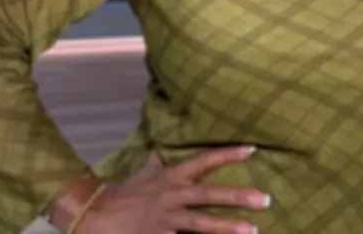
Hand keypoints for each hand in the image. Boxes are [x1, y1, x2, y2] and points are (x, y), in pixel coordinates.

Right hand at [76, 146, 268, 233]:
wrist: (96, 215)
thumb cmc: (125, 191)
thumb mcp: (147, 168)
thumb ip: (163, 157)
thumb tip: (170, 139)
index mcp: (172, 176)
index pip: (204, 161)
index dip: (227, 154)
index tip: (252, 149)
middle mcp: (173, 196)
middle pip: (209, 195)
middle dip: (238, 197)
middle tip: (265, 199)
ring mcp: (167, 221)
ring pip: (202, 225)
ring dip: (227, 227)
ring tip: (251, 230)